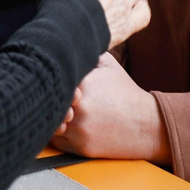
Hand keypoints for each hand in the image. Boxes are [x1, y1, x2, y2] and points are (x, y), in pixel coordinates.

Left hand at [50, 54, 170, 162]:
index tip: (45, 76)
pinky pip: (55, 139)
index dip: (45, 77)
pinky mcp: (79, 146)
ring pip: (48, 121)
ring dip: (48, 115)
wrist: (146, 124)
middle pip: (45, 100)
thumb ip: (86, 54)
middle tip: (44, 92)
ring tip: (54, 108)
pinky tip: (62, 122)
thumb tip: (64, 42)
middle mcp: (79, 107)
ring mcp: (78, 128)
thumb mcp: (109, 65)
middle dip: (44, 96)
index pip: (50, 78)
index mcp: (83, 84)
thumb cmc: (125, 93)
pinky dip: (54, 131)